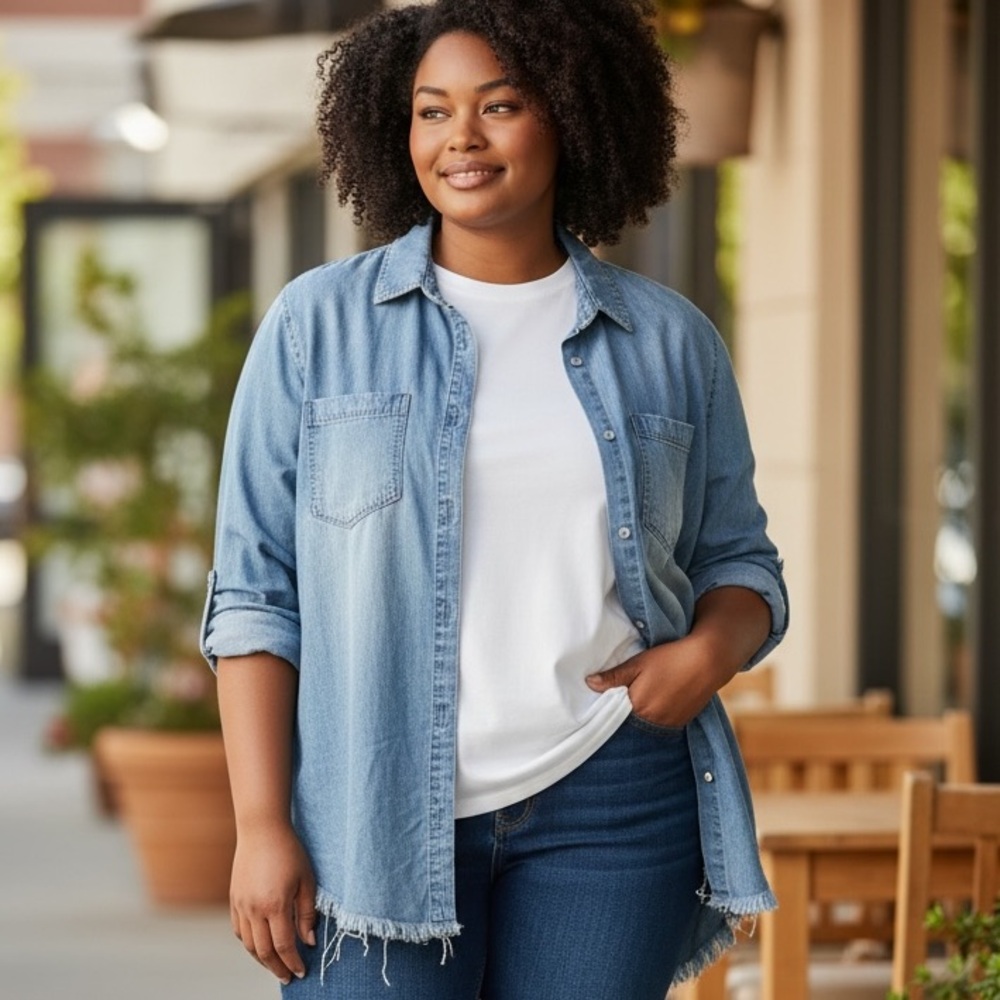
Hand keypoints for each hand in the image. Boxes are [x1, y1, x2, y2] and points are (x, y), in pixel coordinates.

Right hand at [229, 821, 316, 983]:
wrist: (261, 830)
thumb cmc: (289, 851)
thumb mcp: (307, 880)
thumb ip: (307, 913)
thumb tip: (308, 941)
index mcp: (275, 905)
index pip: (284, 946)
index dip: (293, 962)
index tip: (301, 972)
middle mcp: (254, 909)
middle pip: (264, 951)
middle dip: (277, 968)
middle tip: (288, 977)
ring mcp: (241, 905)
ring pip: (249, 945)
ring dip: (262, 960)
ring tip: (275, 965)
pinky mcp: (234, 899)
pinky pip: (239, 931)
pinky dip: (249, 944)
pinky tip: (260, 945)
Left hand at [586, 634, 726, 727]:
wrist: (708, 661)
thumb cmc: (670, 659)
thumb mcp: (638, 663)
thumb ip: (614, 676)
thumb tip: (589, 684)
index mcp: (638, 707)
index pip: (615, 718)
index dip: (609, 711)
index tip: (602, 705)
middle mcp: (653, 721)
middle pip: (631, 724)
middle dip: (625, 715)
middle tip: (623, 700)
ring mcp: (670, 723)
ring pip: (648, 725)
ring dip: (642, 716)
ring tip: (644, 699)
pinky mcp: (683, 721)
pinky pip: (663, 724)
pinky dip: (658, 717)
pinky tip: (658, 702)